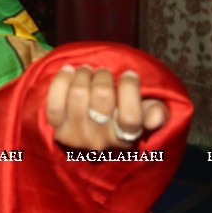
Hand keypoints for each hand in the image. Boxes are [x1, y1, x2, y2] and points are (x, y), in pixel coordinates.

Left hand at [46, 65, 167, 149]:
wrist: (86, 129)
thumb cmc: (119, 115)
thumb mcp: (143, 114)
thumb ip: (155, 112)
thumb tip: (157, 117)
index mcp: (126, 138)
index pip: (130, 117)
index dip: (130, 88)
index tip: (129, 74)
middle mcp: (101, 140)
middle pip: (102, 97)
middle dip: (103, 76)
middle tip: (103, 72)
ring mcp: (77, 136)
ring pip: (78, 94)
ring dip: (83, 75)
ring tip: (87, 71)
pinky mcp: (57, 128)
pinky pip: (55, 102)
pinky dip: (61, 81)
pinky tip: (69, 71)